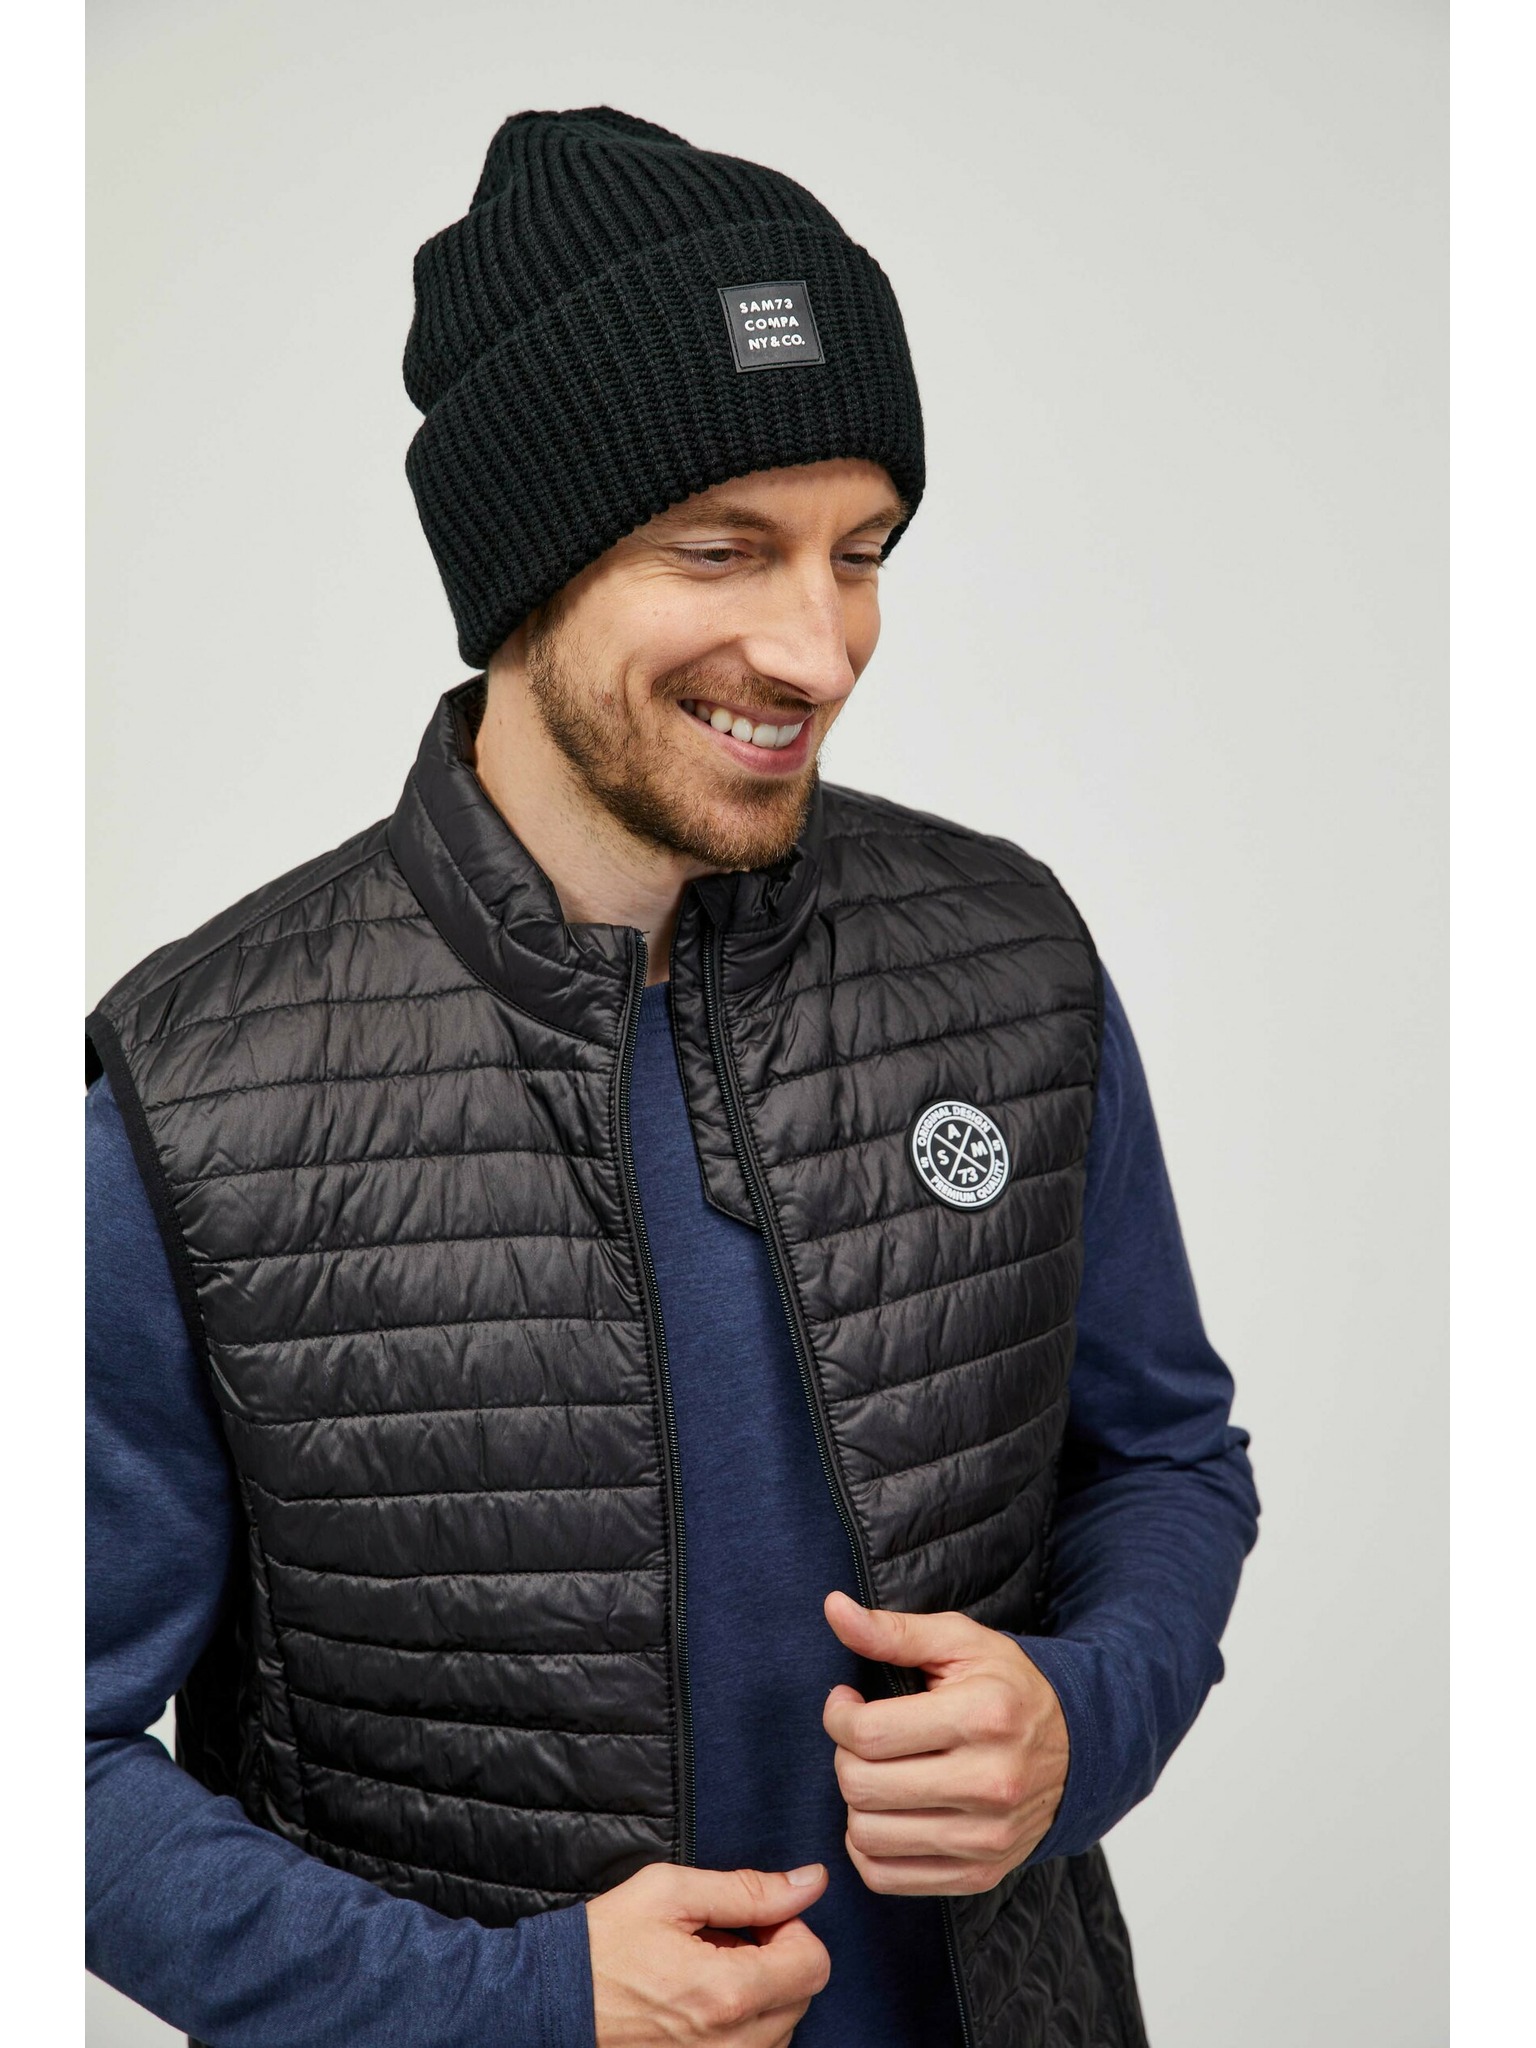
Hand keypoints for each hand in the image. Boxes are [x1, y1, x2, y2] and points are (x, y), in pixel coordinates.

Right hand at [587, 1859, 831, 2045]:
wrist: (551, 2003)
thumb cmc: (604, 1944)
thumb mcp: (671, 1893)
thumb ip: (749, 1889)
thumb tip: (811, 1882)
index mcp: (728, 1992)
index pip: (814, 1963)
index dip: (790, 1928)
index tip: (753, 1919)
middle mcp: (732, 2044)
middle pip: (802, 1997)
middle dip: (775, 1959)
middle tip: (724, 1941)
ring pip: (781, 2028)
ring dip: (759, 1995)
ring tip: (706, 1973)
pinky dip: (740, 2026)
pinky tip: (701, 2003)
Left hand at [821, 1589, 1068, 1895]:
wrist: (1077, 1746)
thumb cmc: (1007, 1686)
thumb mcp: (958, 1642)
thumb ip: (892, 1631)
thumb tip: (832, 1608)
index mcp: (983, 1716)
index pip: (869, 1733)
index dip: (838, 1715)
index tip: (846, 1703)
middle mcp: (989, 1783)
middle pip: (862, 1786)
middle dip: (844, 1756)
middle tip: (862, 1737)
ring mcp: (987, 1838)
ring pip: (868, 1837)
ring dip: (855, 1803)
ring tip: (876, 1773)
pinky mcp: (980, 1874)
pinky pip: (887, 1878)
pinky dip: (869, 1848)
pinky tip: (886, 1813)